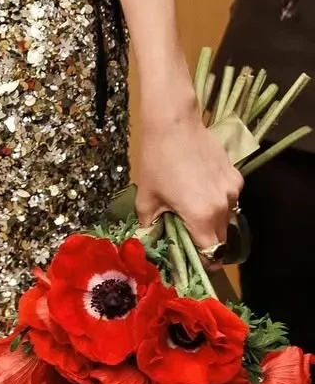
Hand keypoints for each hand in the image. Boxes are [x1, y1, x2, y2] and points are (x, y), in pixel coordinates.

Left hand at [135, 102, 242, 253]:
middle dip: (206, 240)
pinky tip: (201, 185)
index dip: (202, 260)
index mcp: (201, 216)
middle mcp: (223, 207)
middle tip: (188, 232)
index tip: (193, 259)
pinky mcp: (236, 176)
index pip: (211, 253)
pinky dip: (218, 199)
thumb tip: (150, 242)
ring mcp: (232, 190)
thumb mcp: (147, 196)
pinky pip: (229, 198)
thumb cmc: (156, 159)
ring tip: (192, 204)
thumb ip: (150, 225)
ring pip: (227, 217)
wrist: (173, 123)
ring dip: (213, 219)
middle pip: (221, 238)